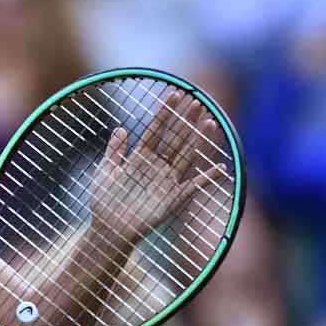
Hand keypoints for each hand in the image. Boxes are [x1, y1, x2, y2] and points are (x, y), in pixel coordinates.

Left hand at [90, 90, 223, 246]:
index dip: (165, 113)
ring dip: (198, 141)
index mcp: (140, 157)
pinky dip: (207, 179)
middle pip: (174, 139)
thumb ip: (114, 151)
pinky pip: (194, 187)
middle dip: (185, 120)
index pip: (155, 130)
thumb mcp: (105, 172)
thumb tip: (121, 128)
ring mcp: (166, 181)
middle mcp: (156, 166)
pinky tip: (221, 168)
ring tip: (209, 123)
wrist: (108, 230)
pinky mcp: (173, 199)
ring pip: (186, 156)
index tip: (174, 94)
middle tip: (198, 102)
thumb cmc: (104, 201)